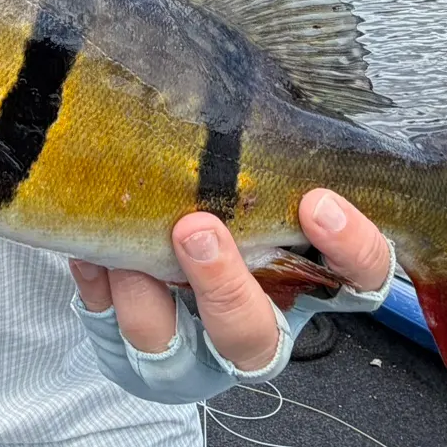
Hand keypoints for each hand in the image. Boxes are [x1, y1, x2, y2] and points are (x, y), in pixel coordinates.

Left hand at [69, 189, 391, 371]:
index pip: (358, 280)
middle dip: (224, 287)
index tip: (317, 201)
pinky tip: (88, 251)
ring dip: (143, 292)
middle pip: (255, 338)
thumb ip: (257, 161)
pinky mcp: (128, 351)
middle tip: (197, 228)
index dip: (351, 249)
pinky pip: (107, 325)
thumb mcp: (246, 177)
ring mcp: (186, 348)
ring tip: (120, 244)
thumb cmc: (210, 195)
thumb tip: (245, 96)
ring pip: (170, 345)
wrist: (139, 248)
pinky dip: (97, 284)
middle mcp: (250, 325)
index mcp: (299, 283)